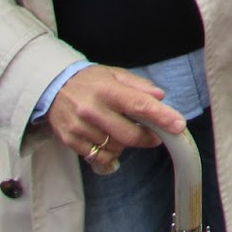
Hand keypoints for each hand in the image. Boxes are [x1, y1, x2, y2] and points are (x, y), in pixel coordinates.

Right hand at [47, 65, 184, 169]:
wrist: (52, 87)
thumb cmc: (90, 81)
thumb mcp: (115, 74)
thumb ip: (139, 85)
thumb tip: (160, 97)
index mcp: (107, 90)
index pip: (139, 105)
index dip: (162, 117)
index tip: (178, 126)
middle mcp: (92, 109)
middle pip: (130, 135)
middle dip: (148, 138)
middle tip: (154, 134)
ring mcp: (80, 127)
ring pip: (116, 147)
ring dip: (125, 143)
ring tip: (119, 128)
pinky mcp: (70, 140)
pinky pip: (99, 157)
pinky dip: (110, 153)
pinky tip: (107, 139)